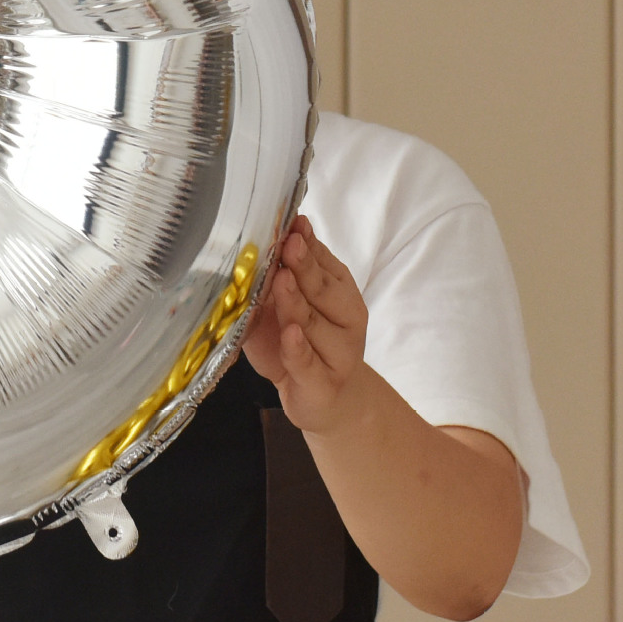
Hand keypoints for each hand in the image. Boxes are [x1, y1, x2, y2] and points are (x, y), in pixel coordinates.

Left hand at [242, 214, 369, 434]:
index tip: (293, 223)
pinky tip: (291, 334)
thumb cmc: (300, 341)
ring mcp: (338, 354)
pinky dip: (298, 350)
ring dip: (296, 302)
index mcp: (341, 292)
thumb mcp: (292, 303)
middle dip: (305, 267)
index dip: (309, 245)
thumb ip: (287, 273)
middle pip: (323, 291)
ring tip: (282, 280)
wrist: (321, 398)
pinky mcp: (321, 385)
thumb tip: (276, 233)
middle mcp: (346, 320)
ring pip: (314, 325)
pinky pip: (308, 364)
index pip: (326, 264)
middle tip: (288, 245)